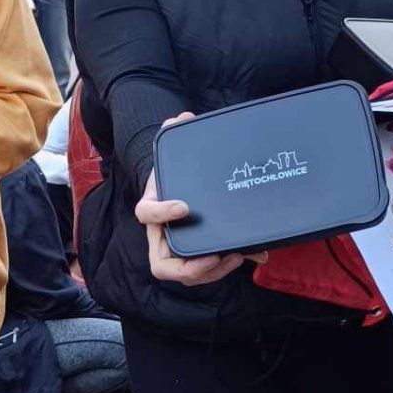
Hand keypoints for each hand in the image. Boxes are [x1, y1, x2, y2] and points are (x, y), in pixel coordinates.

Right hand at [136, 114, 267, 287]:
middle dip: (188, 267)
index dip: (162, 213)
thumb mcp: (174, 155)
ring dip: (210, 272)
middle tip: (214, 256)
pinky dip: (222, 268)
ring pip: (185, 274)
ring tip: (235, 256)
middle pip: (162, 265)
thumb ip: (176, 134)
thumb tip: (183, 117)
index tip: (184, 206)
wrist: (179, 185)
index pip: (146, 214)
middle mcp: (160, 235)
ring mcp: (177, 249)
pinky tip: (246, 254)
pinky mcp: (196, 255)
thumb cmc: (174, 174)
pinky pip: (203, 272)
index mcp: (152, 208)